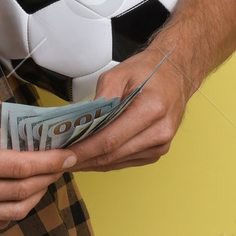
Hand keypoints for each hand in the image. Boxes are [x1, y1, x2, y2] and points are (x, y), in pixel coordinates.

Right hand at [0, 110, 76, 230]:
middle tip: (60, 166)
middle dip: (47, 178)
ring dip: (35, 195)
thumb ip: (4, 137)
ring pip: (12, 211)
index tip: (67, 156)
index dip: (49, 162)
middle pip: (19, 191)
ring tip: (43, 179)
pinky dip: (15, 208)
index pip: (19, 167)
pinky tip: (21, 192)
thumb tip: (36, 145)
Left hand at [62, 46, 190, 171]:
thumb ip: (101, 98)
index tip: (64, 154)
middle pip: (113, 154)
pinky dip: (105, 161)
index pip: (111, 139)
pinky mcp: (157, 152)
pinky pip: (125, 162)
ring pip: (117, 161)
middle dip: (83, 159)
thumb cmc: (149, 72)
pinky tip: (88, 157)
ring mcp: (161, 145)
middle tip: (59, 159)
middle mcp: (160, 132)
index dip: (85, 149)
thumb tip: (82, 121)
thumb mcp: (119, 73)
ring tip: (68, 159)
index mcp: (152, 109)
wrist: (176, 75)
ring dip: (92, 163)